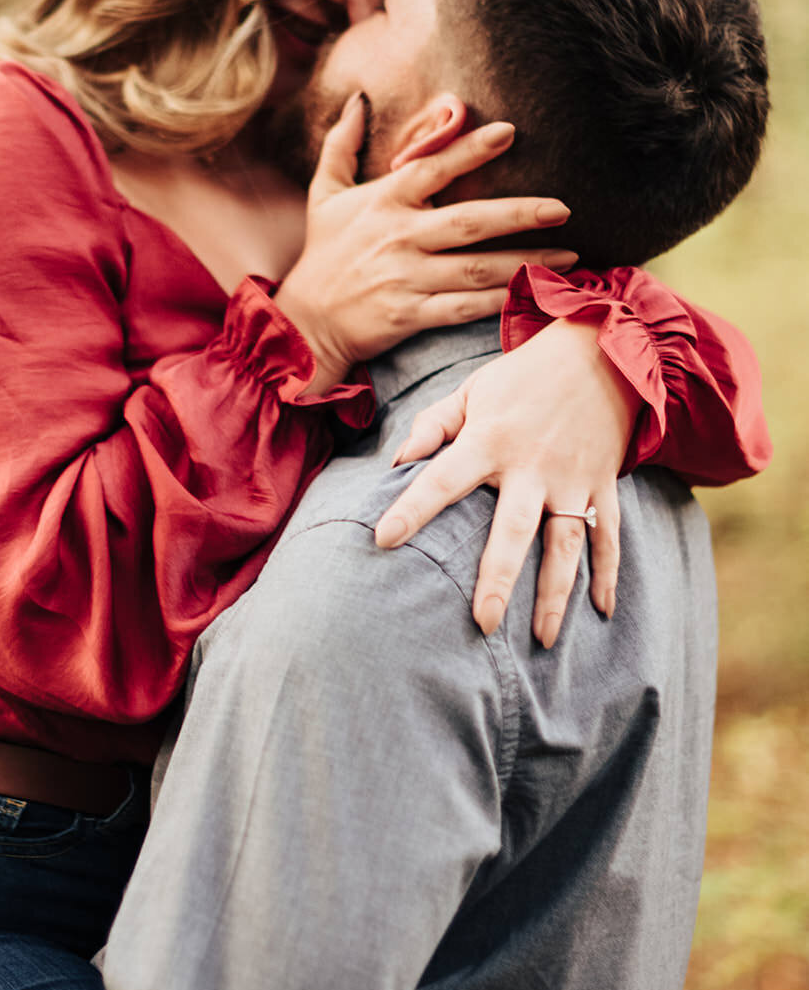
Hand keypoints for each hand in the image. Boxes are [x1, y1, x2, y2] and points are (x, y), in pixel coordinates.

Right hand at [275, 95, 576, 390]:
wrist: (304, 322)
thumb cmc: (322, 254)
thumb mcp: (324, 194)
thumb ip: (342, 146)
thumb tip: (356, 101)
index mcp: (382, 202)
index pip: (432, 168)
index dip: (469, 149)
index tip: (509, 132)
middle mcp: (397, 238)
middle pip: (469, 221)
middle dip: (520, 213)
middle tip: (564, 208)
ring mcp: (406, 279)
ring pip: (477, 269)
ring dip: (525, 262)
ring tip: (570, 256)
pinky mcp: (411, 315)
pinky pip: (465, 308)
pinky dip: (501, 302)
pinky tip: (534, 294)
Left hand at [374, 318, 640, 645]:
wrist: (602, 350)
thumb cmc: (522, 377)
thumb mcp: (471, 390)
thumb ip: (431, 427)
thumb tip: (395, 464)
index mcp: (489, 440)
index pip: (442, 480)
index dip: (411, 508)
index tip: (382, 539)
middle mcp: (532, 465)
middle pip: (513, 531)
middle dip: (499, 578)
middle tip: (483, 622)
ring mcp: (572, 478)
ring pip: (565, 544)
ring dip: (556, 593)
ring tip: (543, 639)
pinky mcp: (602, 485)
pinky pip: (608, 536)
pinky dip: (608, 574)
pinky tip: (602, 611)